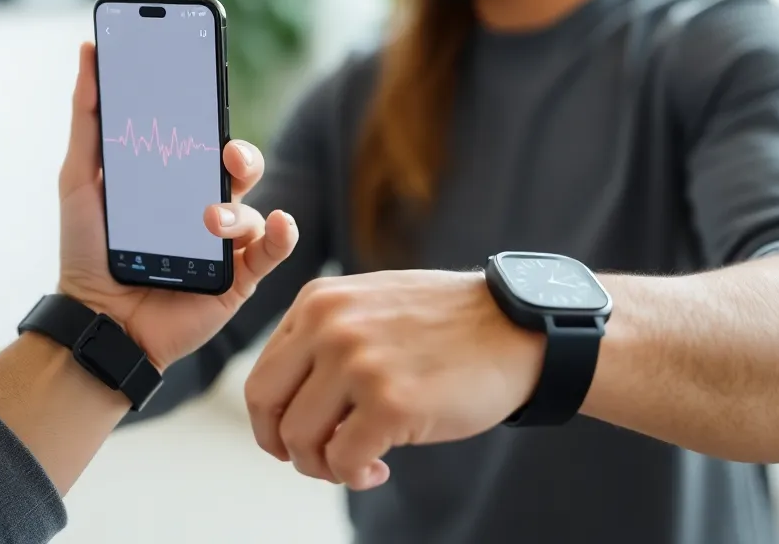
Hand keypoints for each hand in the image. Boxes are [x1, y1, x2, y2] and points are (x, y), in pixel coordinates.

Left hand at [56, 42, 298, 369]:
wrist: (96, 323)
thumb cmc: (89, 253)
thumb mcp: (80, 179)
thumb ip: (89, 119)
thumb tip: (89, 54)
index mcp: (175, 179)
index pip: (204, 136)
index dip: (212, 111)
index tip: (209, 88)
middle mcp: (206, 204)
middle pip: (239, 166)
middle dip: (240, 153)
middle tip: (223, 152)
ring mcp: (225, 243)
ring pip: (252, 206)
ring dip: (235, 208)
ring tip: (208, 219)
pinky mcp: (240, 278)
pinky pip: (273, 249)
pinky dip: (282, 233)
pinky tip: (276, 223)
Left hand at [243, 270, 544, 489]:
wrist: (516, 329)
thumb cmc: (447, 325)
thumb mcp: (371, 307)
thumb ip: (325, 339)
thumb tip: (287, 402)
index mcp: (318, 302)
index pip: (262, 374)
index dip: (276, 418)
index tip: (305, 435)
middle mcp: (330, 326)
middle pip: (266, 406)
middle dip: (286, 446)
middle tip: (319, 459)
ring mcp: (358, 363)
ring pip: (299, 439)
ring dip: (324, 466)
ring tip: (359, 463)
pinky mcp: (389, 403)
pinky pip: (343, 461)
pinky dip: (355, 477)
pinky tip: (381, 469)